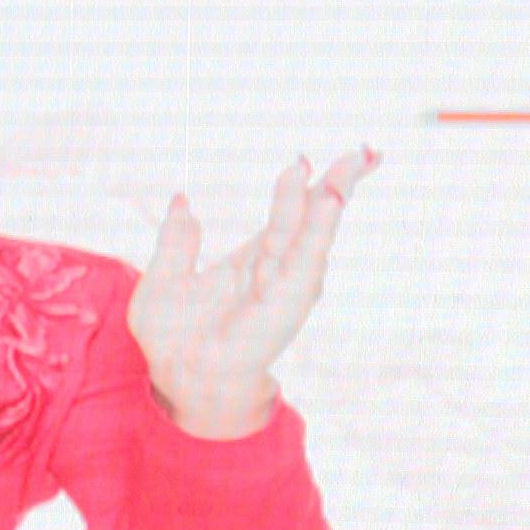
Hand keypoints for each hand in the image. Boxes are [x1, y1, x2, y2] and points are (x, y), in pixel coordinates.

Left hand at [129, 147, 374, 440]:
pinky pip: (305, 259)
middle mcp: (278, 268)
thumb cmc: (172, 340)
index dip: (304, 183)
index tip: (312, 156)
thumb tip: (183, 201)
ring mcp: (285, 284)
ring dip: (332, 197)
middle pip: (316, 216)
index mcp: (254, 259)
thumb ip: (177, 241)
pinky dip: (318, 230)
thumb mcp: (164, 279)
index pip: (290, 213)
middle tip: (366, 150)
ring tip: (350, 165)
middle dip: (340, 181)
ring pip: (314, 232)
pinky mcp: (286, 301)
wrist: (178, 379)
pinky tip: (329, 203)